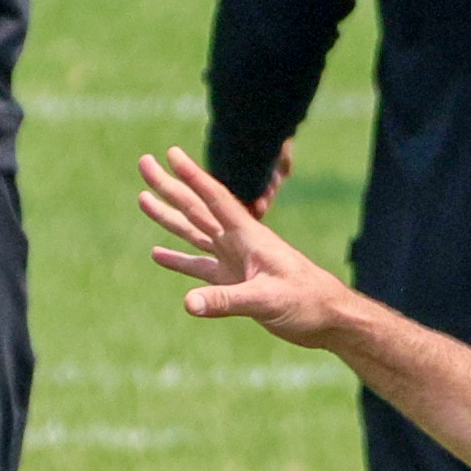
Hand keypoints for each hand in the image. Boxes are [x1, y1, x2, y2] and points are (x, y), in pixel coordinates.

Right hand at [137, 146, 360, 344]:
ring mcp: (234, 261)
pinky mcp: (234, 282)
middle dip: (169, 186)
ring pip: (193, 233)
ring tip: (143, 198)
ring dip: (168, 217)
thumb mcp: (267, 300)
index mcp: (249, 236)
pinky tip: (158, 253)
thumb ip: (228, 300)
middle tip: (144, 162)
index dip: (193, 176)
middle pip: (196, 208)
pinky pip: (199, 267)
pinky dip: (178, 260)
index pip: (215, 198)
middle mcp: (238, 242)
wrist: (328, 318)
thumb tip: (188, 303)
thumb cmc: (307, 301)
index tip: (171, 153)